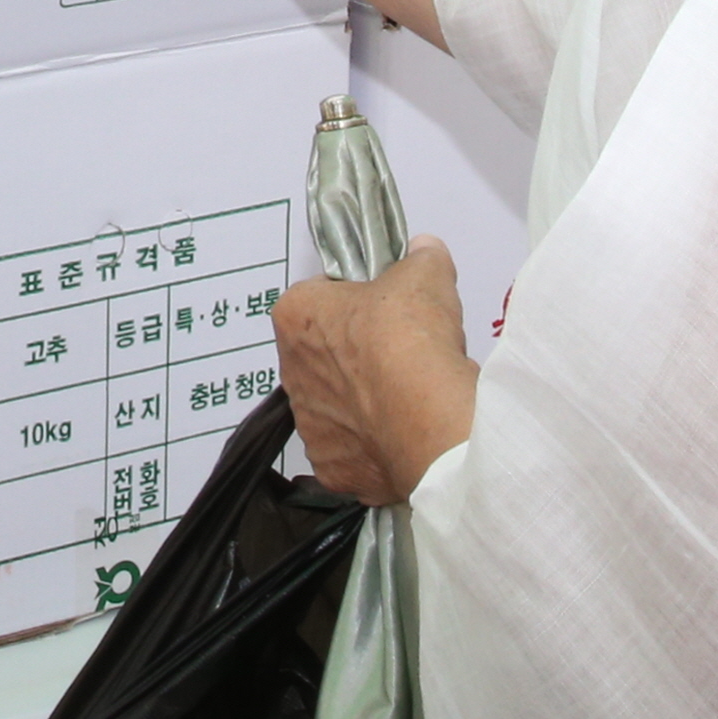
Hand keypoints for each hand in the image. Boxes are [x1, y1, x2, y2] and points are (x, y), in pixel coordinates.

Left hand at [270, 236, 478, 506]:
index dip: (353, 299)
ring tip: (408, 399)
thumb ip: (421, 257)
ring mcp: (309, 427)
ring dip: (363, 403)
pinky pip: (353, 451)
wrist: (427, 416)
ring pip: (335, 407)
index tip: (385, 309)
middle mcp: (290, 373)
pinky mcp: (334, 469)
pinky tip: (405, 434)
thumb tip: (424, 249)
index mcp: (295, 316)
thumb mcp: (425, 274)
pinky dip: (375, 445)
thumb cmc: (411, 335)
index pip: (318, 297)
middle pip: (323, 356)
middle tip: (400, 354)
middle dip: (355, 355)